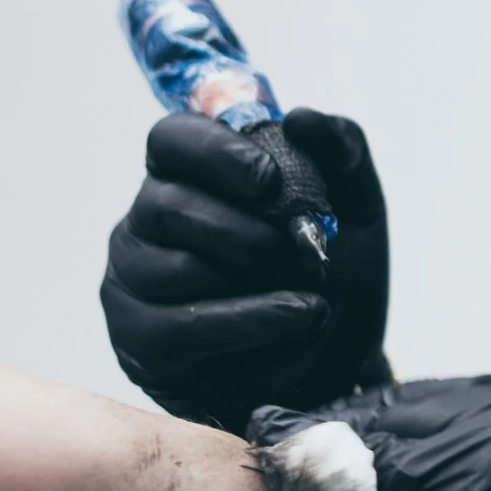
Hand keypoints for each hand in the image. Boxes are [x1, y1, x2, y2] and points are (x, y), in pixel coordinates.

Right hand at [101, 107, 390, 430]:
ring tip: (308, 294)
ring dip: (260, 280)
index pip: (171, 139)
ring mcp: (132, 282)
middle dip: (253, 232)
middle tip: (306, 253)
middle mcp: (146, 223)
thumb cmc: (333, 285)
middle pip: (169, 202)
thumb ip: (343, 154)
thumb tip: (302, 118)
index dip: (216, 152)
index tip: (270, 179)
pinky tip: (297, 318)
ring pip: (180, 266)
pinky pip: (185, 324)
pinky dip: (253, 320)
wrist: (340, 372)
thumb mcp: (357, 214)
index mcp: (189, 178)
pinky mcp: (139, 341)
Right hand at [257, 378, 490, 490]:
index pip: (361, 446)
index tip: (278, 448)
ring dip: (406, 420)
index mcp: (465, 467)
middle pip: (396, 410)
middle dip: (351, 433)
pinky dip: (464, 418)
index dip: (313, 452)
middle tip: (311, 447)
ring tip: (372, 447)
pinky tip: (444, 442)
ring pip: (445, 394)